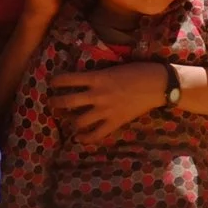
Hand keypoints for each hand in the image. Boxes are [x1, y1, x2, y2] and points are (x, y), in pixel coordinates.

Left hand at [51, 62, 170, 143]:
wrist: (156, 84)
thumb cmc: (137, 71)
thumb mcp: (113, 68)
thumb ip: (98, 76)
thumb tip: (85, 81)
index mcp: (97, 78)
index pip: (68, 79)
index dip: (56, 81)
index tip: (51, 82)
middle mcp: (97, 95)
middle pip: (67, 101)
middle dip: (55, 102)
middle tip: (51, 103)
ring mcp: (105, 111)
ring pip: (78, 120)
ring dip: (69, 121)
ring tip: (66, 120)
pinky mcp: (114, 122)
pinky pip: (96, 134)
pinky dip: (85, 138)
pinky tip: (79, 138)